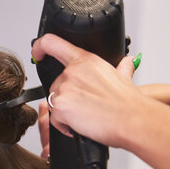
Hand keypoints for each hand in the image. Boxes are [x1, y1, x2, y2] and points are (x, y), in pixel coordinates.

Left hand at [32, 34, 139, 148]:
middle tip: (85, 107)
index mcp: (86, 60)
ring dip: (65, 112)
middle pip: (55, 84)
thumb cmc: (128, 103)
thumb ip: (121, 68)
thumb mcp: (124, 77)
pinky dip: (64, 125)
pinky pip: (54, 118)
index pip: (53, 43)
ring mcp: (64, 87)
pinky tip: (80, 125)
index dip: (40, 46)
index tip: (37, 53)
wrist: (132, 120)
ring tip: (86, 116)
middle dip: (65, 98)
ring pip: (54, 102)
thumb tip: (127, 62)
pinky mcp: (60, 105)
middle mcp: (73, 71)